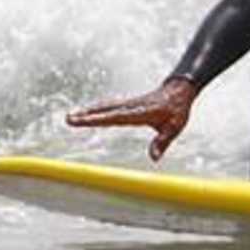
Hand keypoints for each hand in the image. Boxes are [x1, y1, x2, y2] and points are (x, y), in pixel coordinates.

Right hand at [66, 76, 199, 161]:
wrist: (180, 91)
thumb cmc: (177, 110)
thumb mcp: (174, 127)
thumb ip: (163, 142)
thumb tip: (154, 158)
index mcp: (140, 113)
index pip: (115, 117)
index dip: (98, 119)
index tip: (82, 120)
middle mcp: (131, 106)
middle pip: (105, 110)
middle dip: (86, 115)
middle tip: (69, 118)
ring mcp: (129, 104)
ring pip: (105, 106)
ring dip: (88, 111)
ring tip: (71, 116)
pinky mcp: (129, 103)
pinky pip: (110, 106)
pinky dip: (97, 108)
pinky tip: (88, 112)